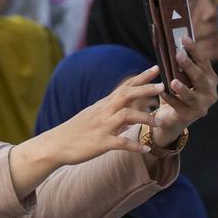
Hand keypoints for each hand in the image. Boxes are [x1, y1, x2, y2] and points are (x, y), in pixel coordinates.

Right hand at [34, 65, 161, 166]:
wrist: (54, 145)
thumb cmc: (74, 132)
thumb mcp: (93, 118)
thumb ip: (113, 115)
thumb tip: (132, 116)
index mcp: (102, 105)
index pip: (124, 86)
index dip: (141, 77)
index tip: (156, 67)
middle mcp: (103, 112)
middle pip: (126, 95)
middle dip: (145, 89)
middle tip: (163, 86)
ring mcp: (102, 127)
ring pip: (126, 116)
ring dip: (145, 117)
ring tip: (160, 121)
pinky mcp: (100, 143)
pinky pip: (121, 143)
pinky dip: (135, 146)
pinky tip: (146, 149)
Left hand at [153, 36, 217, 146]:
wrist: (172, 118)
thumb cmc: (177, 93)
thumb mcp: (180, 78)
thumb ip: (180, 66)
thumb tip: (172, 44)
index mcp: (210, 78)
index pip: (203, 61)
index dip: (194, 50)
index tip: (184, 38)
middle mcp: (210, 91)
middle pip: (199, 76)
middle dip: (188, 65)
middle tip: (178, 54)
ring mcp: (202, 105)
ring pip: (191, 94)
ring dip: (182, 87)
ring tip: (173, 81)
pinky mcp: (191, 116)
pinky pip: (179, 106)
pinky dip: (170, 99)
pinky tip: (162, 93)